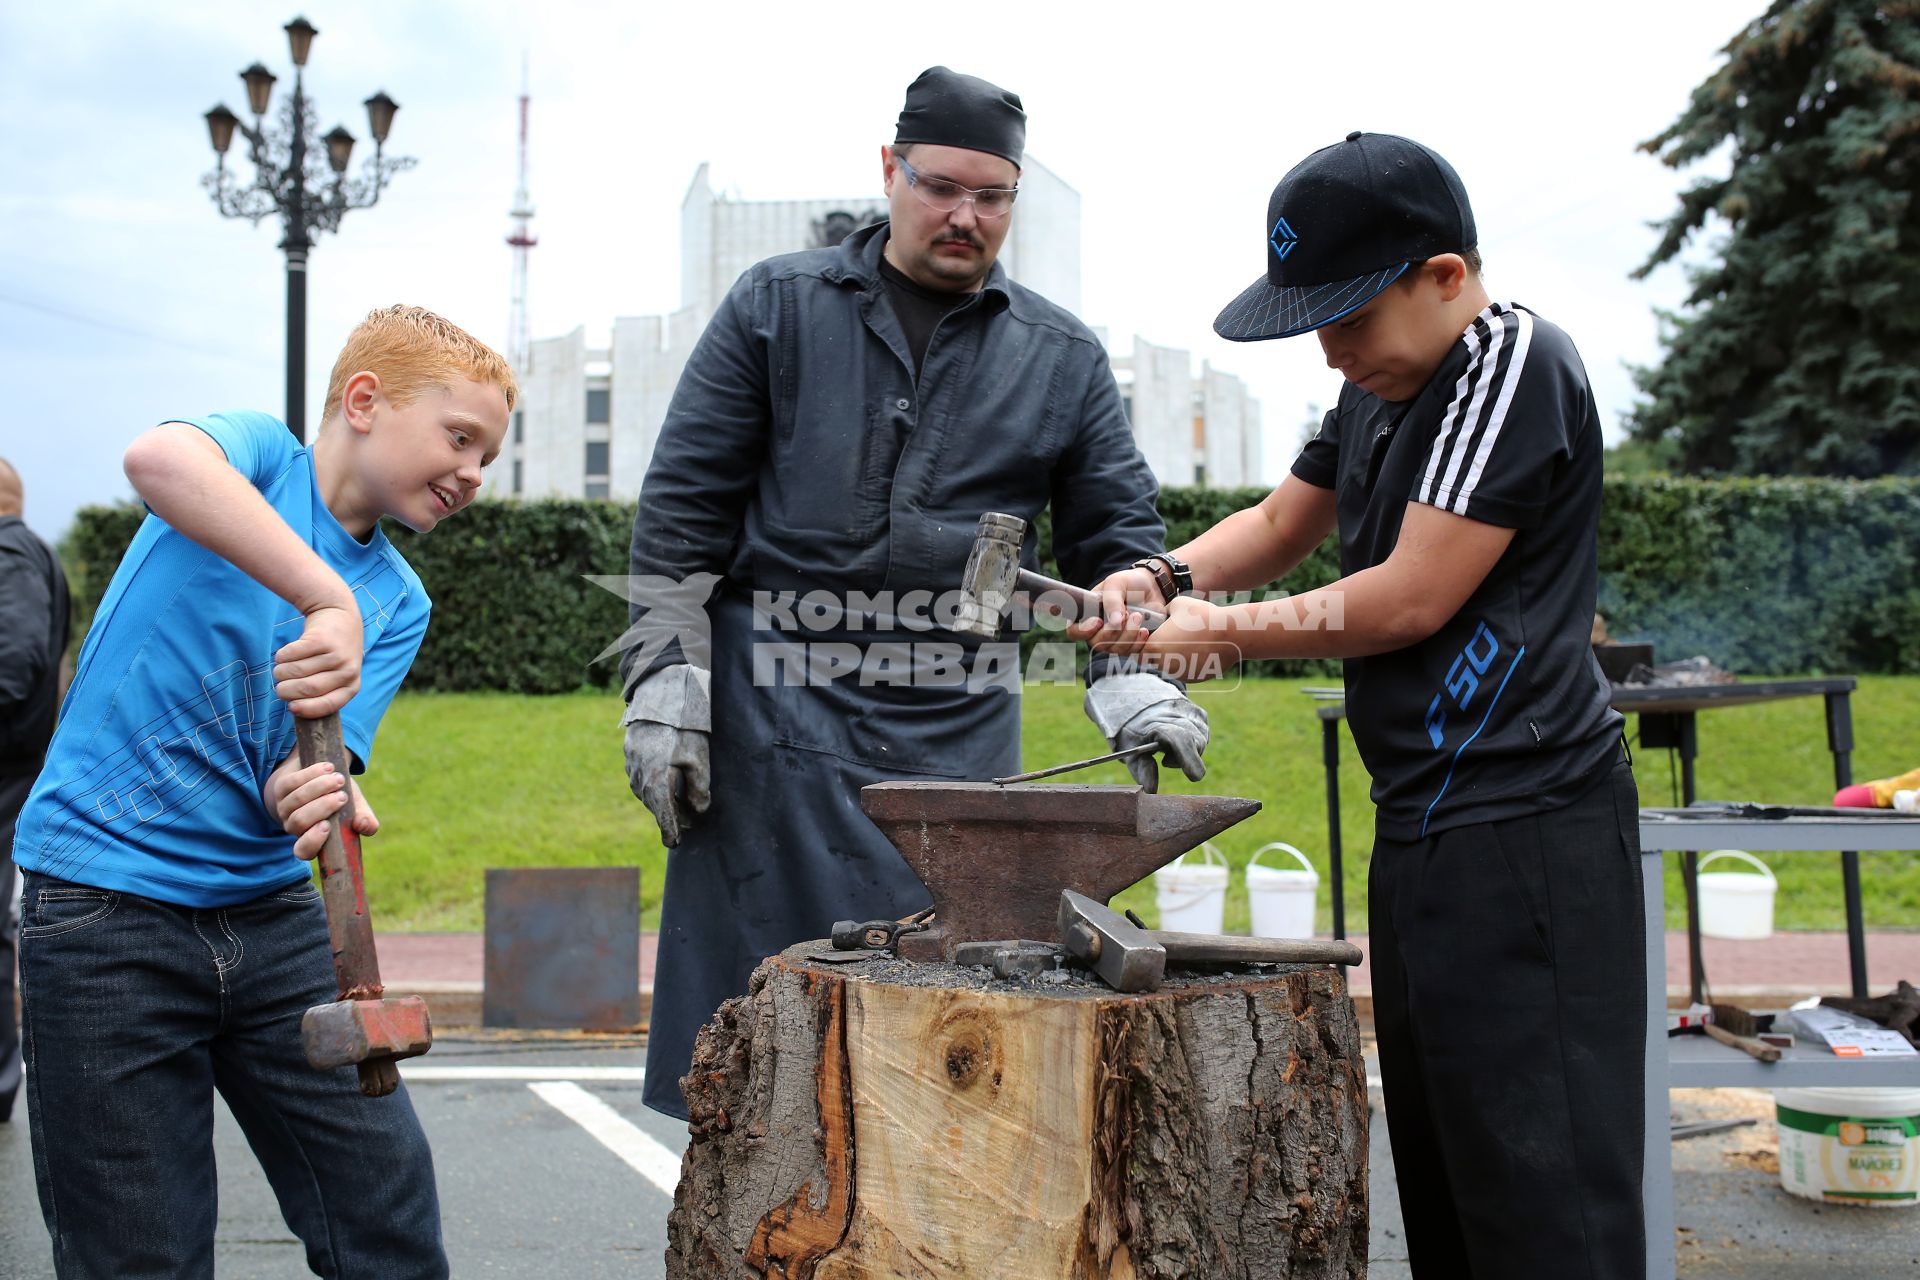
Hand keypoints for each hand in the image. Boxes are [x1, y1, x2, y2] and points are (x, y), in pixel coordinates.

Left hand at [263, 753, 378, 859]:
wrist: (323, 775)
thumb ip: (365, 821)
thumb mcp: (356, 809)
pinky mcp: (280, 788)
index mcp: (311, 839)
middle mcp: (294, 827)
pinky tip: (328, 768)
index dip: (312, 841)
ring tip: (339, 779)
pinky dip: (312, 774)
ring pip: (296, 800)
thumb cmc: (341, 799)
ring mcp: (284, 808)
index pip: (303, 850)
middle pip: (300, 821)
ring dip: (319, 787)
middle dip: (322, 807)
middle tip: (343, 796)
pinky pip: (292, 782)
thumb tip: (364, 826)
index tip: (327, 826)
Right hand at [274, 601, 363, 717]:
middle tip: (280, 686)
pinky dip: (282, 656)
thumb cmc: (332, 653)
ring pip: (296, 671)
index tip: (291, 707)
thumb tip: (295, 708)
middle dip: (286, 690)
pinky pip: (291, 655)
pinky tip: (285, 654)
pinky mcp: (321, 639)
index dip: (307, 708)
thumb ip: (323, 691)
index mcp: (352, 686)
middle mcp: (347, 671)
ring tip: (282, 668)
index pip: (329, 704)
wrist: (339, 614)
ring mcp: (336, 654)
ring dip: (281, 672)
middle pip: (307, 688)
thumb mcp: (337, 674)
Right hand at [625, 721, 711, 846]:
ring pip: (648, 793)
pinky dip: (655, 786)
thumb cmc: (681, 728)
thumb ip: (699, 787)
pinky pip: (642, 780)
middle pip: (656, 806)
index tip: (674, 844)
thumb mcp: (698, 758)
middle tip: (688, 825)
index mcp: (656, 782)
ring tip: (680, 806)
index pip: (663, 815)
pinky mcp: (630, 758)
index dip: (670, 831)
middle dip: (671, 816)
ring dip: (662, 801)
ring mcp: (631, 768)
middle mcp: (639, 779)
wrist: (658, 698)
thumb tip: (699, 810)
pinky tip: (667, 783)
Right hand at [1066, 567, 1164, 655]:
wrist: (1152, 588)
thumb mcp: (1116, 583)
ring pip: (1114, 649)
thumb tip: (1115, 622)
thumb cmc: (1128, 583)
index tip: (1098, 621)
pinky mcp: (1129, 645)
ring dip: (1128, 634)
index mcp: (1086, 614)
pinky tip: (1145, 629)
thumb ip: (1111, 600)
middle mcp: (1097, 631)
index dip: (1083, 631)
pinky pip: (1130, 652)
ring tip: (1138, 616)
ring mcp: (1113, 640)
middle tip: (1128, 613)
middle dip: (1113, 630)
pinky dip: (1138, 641)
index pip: (1074, 631)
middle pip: (1096, 643)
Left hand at [1083, 670, 1209, 793]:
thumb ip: (1142, 770)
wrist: (1138, 703)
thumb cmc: (1133, 732)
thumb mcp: (1130, 752)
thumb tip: (1152, 790)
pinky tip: (1176, 739)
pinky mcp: (1200, 714)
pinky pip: (1202, 736)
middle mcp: (1180, 715)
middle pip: (1195, 746)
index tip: (1194, 776)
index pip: (1180, 739)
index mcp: (1160, 724)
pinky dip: (1191, 743)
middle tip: (1164, 759)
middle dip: (1184, 759)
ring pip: (1201, 743)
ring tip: (1167, 746)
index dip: (1188, 757)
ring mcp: (1193, 713)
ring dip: (1187, 752)